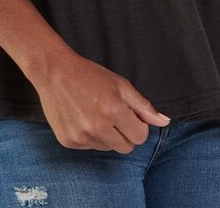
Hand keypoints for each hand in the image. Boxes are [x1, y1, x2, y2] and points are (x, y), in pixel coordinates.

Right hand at [33, 50, 171, 152]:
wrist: (55, 72)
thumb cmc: (89, 75)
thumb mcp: (120, 84)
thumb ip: (143, 106)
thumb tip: (164, 122)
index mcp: (113, 110)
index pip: (140, 137)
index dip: (138, 126)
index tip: (131, 115)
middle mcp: (97, 127)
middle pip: (126, 147)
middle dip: (126, 134)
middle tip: (114, 115)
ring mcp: (82, 136)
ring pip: (108, 148)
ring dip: (108, 135)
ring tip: (96, 113)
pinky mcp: (69, 142)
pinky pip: (90, 147)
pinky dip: (91, 136)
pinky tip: (82, 117)